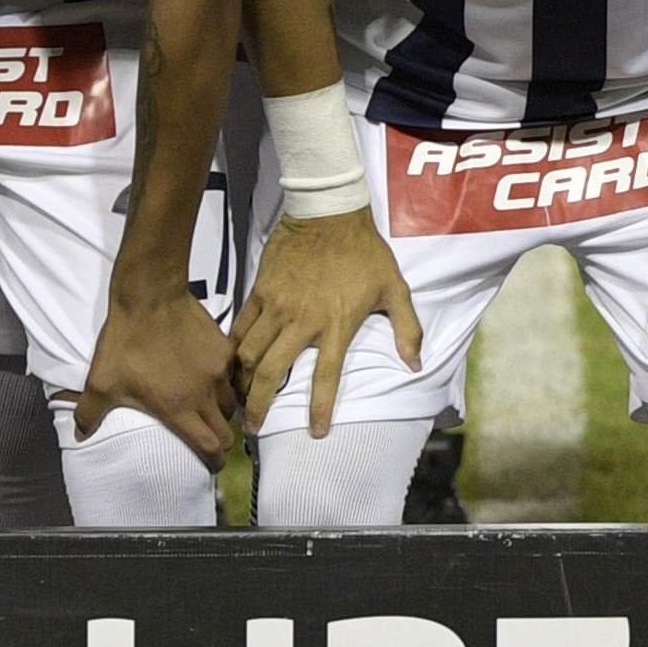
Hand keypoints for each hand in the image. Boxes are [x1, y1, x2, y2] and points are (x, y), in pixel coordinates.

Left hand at [78, 278, 236, 454]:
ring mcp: (218, 372)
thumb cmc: (125, 342)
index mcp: (178, 409)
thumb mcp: (100, 381)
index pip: (208, 446)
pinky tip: (210, 377)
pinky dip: (224, 383)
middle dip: (221, 441)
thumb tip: (80, 435)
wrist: (151, 297)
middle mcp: (204, 395)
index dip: (213, 462)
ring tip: (209, 408)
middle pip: (226, 431)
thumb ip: (90, 413)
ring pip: (231, 403)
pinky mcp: (224, 350)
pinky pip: (231, 375)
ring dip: (222, 412)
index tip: (212, 466)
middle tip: (211, 441)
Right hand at [229, 205, 420, 435]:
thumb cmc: (366, 252)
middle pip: (272, 372)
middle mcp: (302, 320)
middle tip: (252, 427)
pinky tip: (232, 363)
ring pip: (249, 353)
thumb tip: (415, 364)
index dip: (320, 408)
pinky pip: (240, 327)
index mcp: (337, 324)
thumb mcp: (395, 288)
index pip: (326, 376)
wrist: (329, 212)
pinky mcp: (260, 290)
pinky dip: (234, 349)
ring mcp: (277, 305)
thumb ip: (407, 328)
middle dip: (258, 404)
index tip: (315, 434)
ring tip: (240, 398)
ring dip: (242, 380)